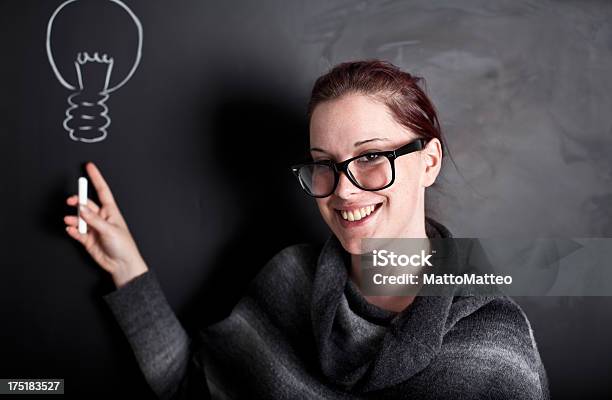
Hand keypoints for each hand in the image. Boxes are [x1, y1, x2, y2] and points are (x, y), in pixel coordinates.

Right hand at [64, 162, 147, 287]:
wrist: (121, 265)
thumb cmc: (123, 246)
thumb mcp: (110, 230)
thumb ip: (94, 219)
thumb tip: (82, 208)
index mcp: (111, 211)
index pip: (102, 190)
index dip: (96, 178)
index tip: (89, 166)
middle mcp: (101, 218)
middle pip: (86, 204)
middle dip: (77, 201)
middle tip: (71, 201)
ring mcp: (93, 228)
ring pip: (79, 218)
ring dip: (73, 218)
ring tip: (70, 221)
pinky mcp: (87, 239)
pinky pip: (76, 231)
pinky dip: (72, 229)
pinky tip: (71, 230)